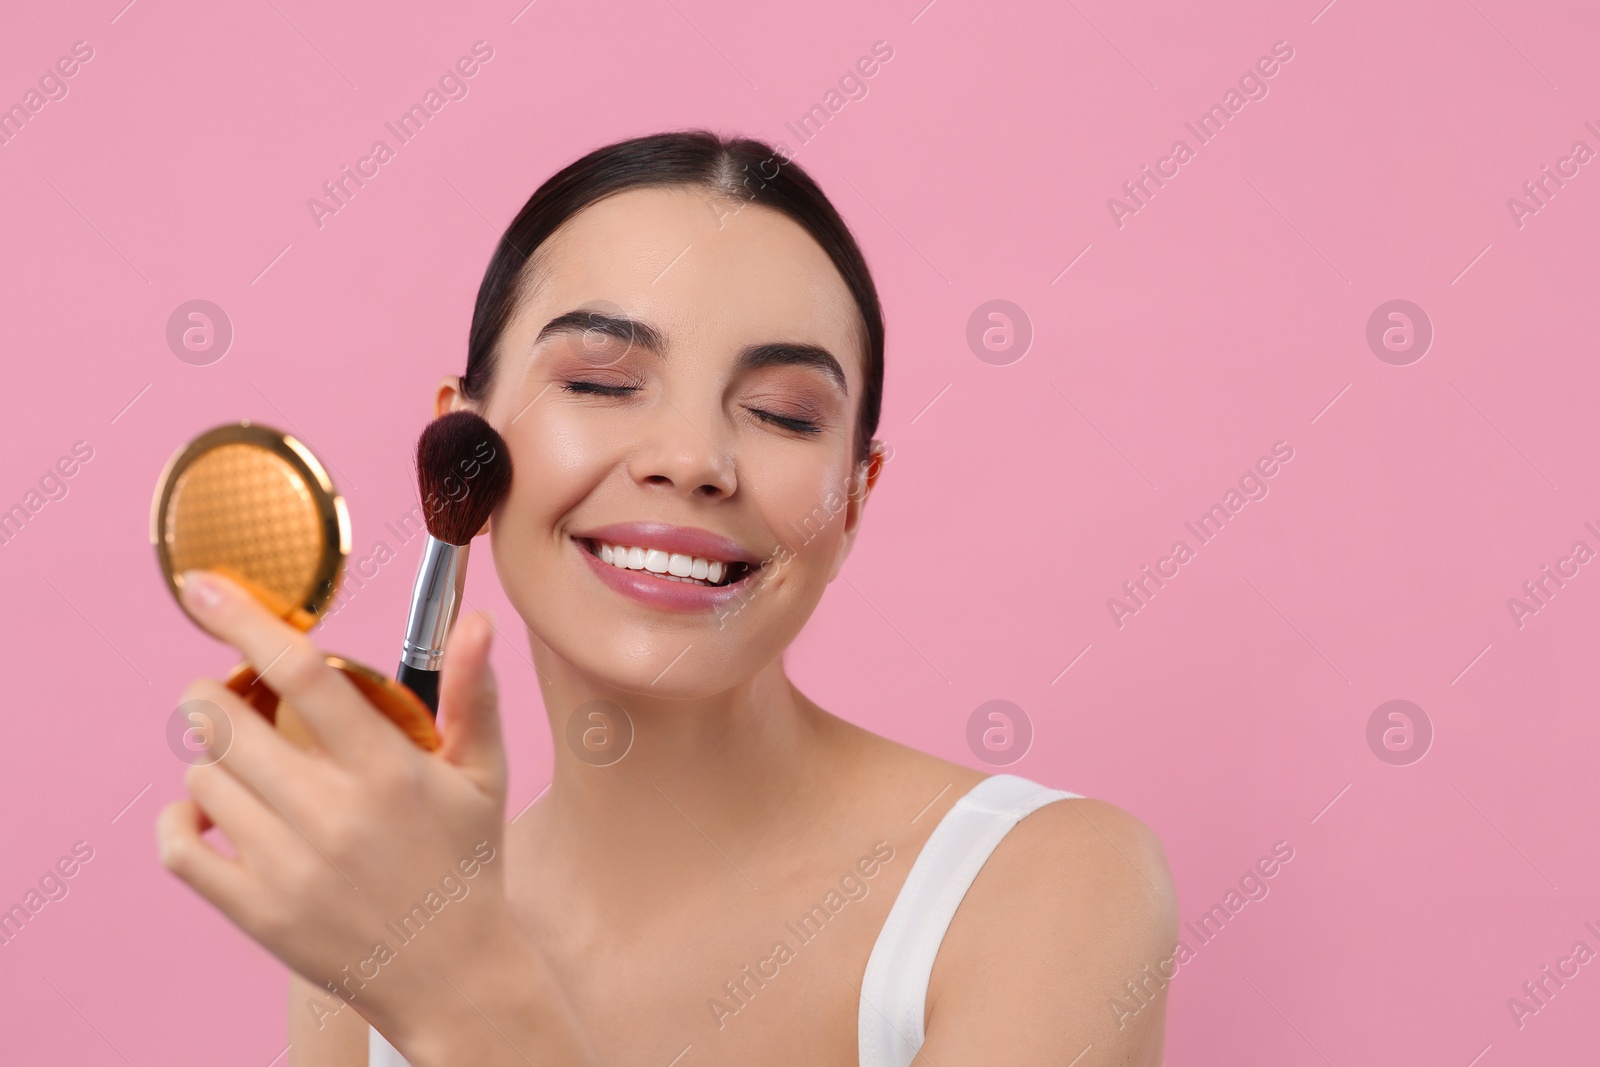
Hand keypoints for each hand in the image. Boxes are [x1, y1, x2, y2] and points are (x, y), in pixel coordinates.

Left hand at [154, 569, 543, 1054]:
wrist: (451, 974)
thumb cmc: (466, 863)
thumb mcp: (483, 775)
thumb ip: (472, 692)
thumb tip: (478, 620)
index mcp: (389, 772)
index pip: (305, 677)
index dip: (248, 623)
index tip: (205, 588)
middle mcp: (333, 816)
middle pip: (229, 723)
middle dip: (213, 693)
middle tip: (231, 694)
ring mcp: (288, 868)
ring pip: (204, 778)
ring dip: (213, 758)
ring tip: (248, 764)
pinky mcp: (256, 912)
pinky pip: (179, 847)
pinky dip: (180, 818)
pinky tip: (209, 810)